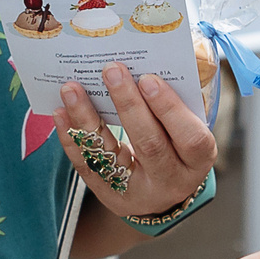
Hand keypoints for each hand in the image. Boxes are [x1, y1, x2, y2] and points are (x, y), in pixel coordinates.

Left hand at [57, 63, 217, 219]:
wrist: (160, 192)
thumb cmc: (176, 145)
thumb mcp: (187, 128)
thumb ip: (175, 103)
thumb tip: (147, 63)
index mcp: (198, 161)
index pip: (190, 138)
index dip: (169, 109)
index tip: (148, 79)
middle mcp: (171, 181)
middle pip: (150, 144)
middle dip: (128, 105)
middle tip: (111, 71)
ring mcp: (138, 192)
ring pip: (111, 156)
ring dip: (88, 118)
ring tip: (72, 88)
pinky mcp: (109, 196)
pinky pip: (87, 166)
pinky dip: (71, 138)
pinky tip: (61, 113)